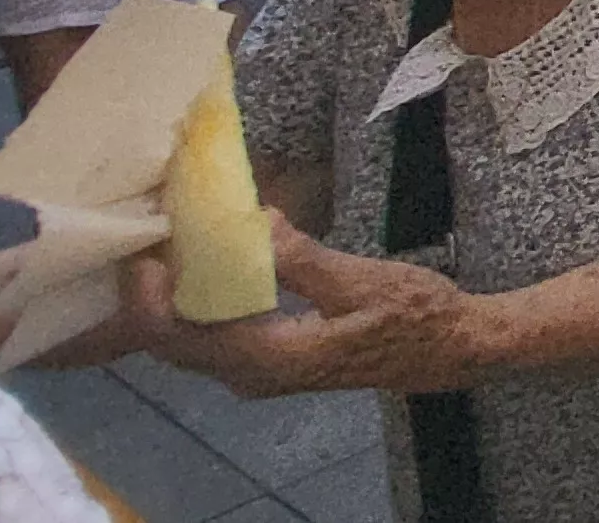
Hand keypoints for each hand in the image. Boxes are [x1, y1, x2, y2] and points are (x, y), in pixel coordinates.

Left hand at [131, 215, 491, 396]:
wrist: (452, 347)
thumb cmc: (416, 314)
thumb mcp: (364, 280)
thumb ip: (303, 260)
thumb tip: (257, 224)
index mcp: (274, 357)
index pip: (182, 336)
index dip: (149, 297)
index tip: (146, 247)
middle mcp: (256, 375)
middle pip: (173, 343)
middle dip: (152, 294)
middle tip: (154, 234)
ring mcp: (261, 373)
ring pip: (189, 343)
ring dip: (174, 298)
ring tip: (175, 243)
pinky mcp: (272, 361)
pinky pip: (213, 337)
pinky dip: (199, 303)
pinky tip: (209, 267)